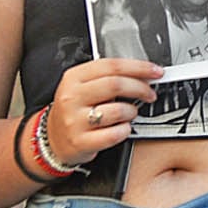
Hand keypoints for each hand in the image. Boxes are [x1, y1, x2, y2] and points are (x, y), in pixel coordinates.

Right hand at [44, 58, 162, 167]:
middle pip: (116, 84)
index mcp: (74, 77)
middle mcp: (72, 97)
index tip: (154, 71)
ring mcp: (75, 120)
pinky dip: (125, 130)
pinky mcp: (81, 142)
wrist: (53, 138)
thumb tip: (142, 73)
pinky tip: (123, 128)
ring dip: (132, 111)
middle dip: (140, 87)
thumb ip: (106, 76)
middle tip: (150, 93)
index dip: (138, 67)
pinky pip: (114, 134)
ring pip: (117, 110)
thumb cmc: (74, 109)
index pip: (111, 65)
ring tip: (131, 112)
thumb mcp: (81, 86)